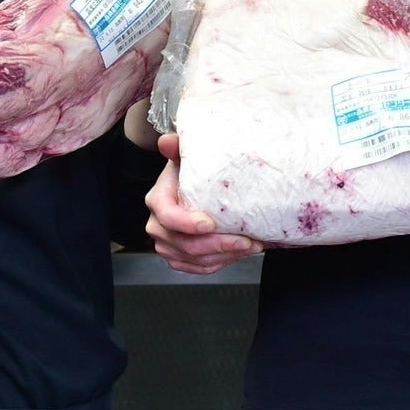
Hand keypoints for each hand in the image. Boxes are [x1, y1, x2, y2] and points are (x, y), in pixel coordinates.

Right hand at [144, 133, 262, 275]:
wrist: (189, 189)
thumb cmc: (189, 174)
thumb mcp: (186, 158)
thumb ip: (178, 148)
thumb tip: (168, 140)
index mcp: (157, 200)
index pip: (167, 216)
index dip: (187, 223)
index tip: (210, 223)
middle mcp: (158, 226)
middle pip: (185, 245)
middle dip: (219, 245)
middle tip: (247, 239)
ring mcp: (167, 245)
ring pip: (196, 260)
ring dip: (226, 256)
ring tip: (252, 245)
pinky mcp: (179, 258)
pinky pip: (200, 269)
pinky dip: (222, 263)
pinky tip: (240, 252)